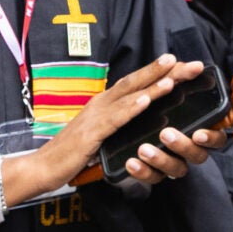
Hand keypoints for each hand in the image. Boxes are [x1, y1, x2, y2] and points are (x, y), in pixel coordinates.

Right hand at [2, 56, 207, 200]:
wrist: (42, 168)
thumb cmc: (72, 153)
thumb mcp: (100, 134)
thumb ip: (117, 124)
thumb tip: (140, 118)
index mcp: (104, 103)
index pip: (136, 83)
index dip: (159, 72)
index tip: (184, 65)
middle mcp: (100, 104)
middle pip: (135, 82)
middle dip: (164, 71)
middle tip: (190, 63)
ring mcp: (95, 117)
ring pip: (128, 96)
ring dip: (151, 84)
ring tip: (172, 74)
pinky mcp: (90, 134)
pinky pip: (114, 119)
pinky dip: (130, 108)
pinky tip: (145, 101)